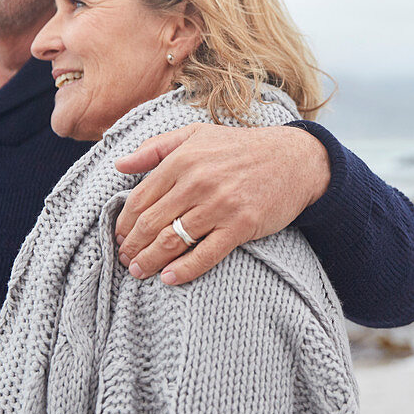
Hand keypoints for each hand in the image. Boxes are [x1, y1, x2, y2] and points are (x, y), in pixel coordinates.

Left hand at [114, 123, 330, 284]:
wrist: (295, 159)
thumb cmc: (242, 147)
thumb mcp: (196, 135)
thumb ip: (155, 148)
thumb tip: (119, 165)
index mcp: (182, 160)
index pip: (140, 199)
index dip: (124, 223)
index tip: (119, 237)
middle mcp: (198, 182)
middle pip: (152, 223)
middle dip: (133, 247)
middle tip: (124, 261)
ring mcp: (220, 205)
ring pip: (173, 241)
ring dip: (150, 261)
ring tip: (139, 272)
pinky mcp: (241, 225)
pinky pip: (206, 254)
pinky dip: (184, 270)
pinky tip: (169, 279)